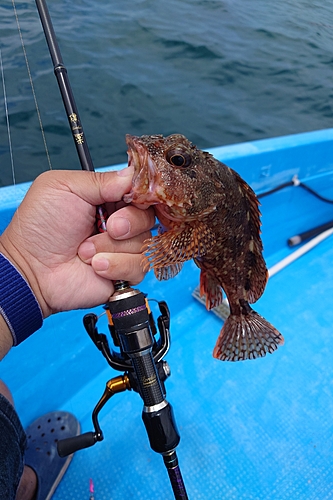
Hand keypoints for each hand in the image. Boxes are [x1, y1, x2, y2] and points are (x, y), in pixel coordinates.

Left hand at [0, 168, 154, 317]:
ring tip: (85, 250)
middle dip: (129, 221)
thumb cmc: (40, 227)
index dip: (141, 195)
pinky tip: (95, 266)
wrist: (31, 269)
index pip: (139, 191)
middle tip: (108, 226)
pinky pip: (138, 267)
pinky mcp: (123, 273)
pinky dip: (116, 266)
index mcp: (106, 199)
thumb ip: (101, 179)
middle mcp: (118, 223)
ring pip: (144, 243)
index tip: (133, 198)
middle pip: (148, 216)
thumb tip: (132, 175)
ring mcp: (122, 249)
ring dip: (112, 247)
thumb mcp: (64, 187)